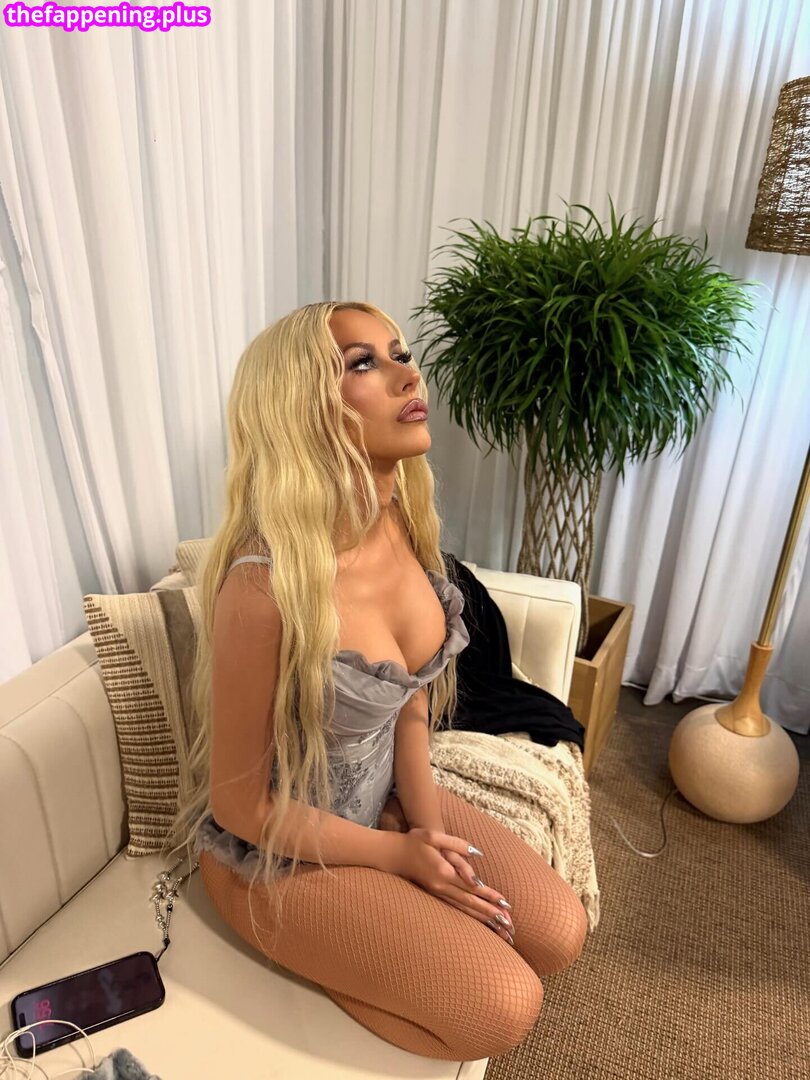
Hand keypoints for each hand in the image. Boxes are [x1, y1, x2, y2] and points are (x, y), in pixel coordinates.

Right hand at [388, 827, 514, 944]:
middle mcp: (442, 886)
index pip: (472, 887)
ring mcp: (437, 893)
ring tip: (498, 929)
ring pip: (464, 910)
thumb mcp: (434, 836)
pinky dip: (470, 917)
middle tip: (509, 925)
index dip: (490, 896)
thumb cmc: (413, 842)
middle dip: (491, 914)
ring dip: (482, 920)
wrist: (392, 855)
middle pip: (471, 903)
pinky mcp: (434, 895)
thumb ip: (457, 844)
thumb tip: (477, 853)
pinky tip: (479, 921)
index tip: (506, 904)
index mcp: (444, 872)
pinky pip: (456, 909)